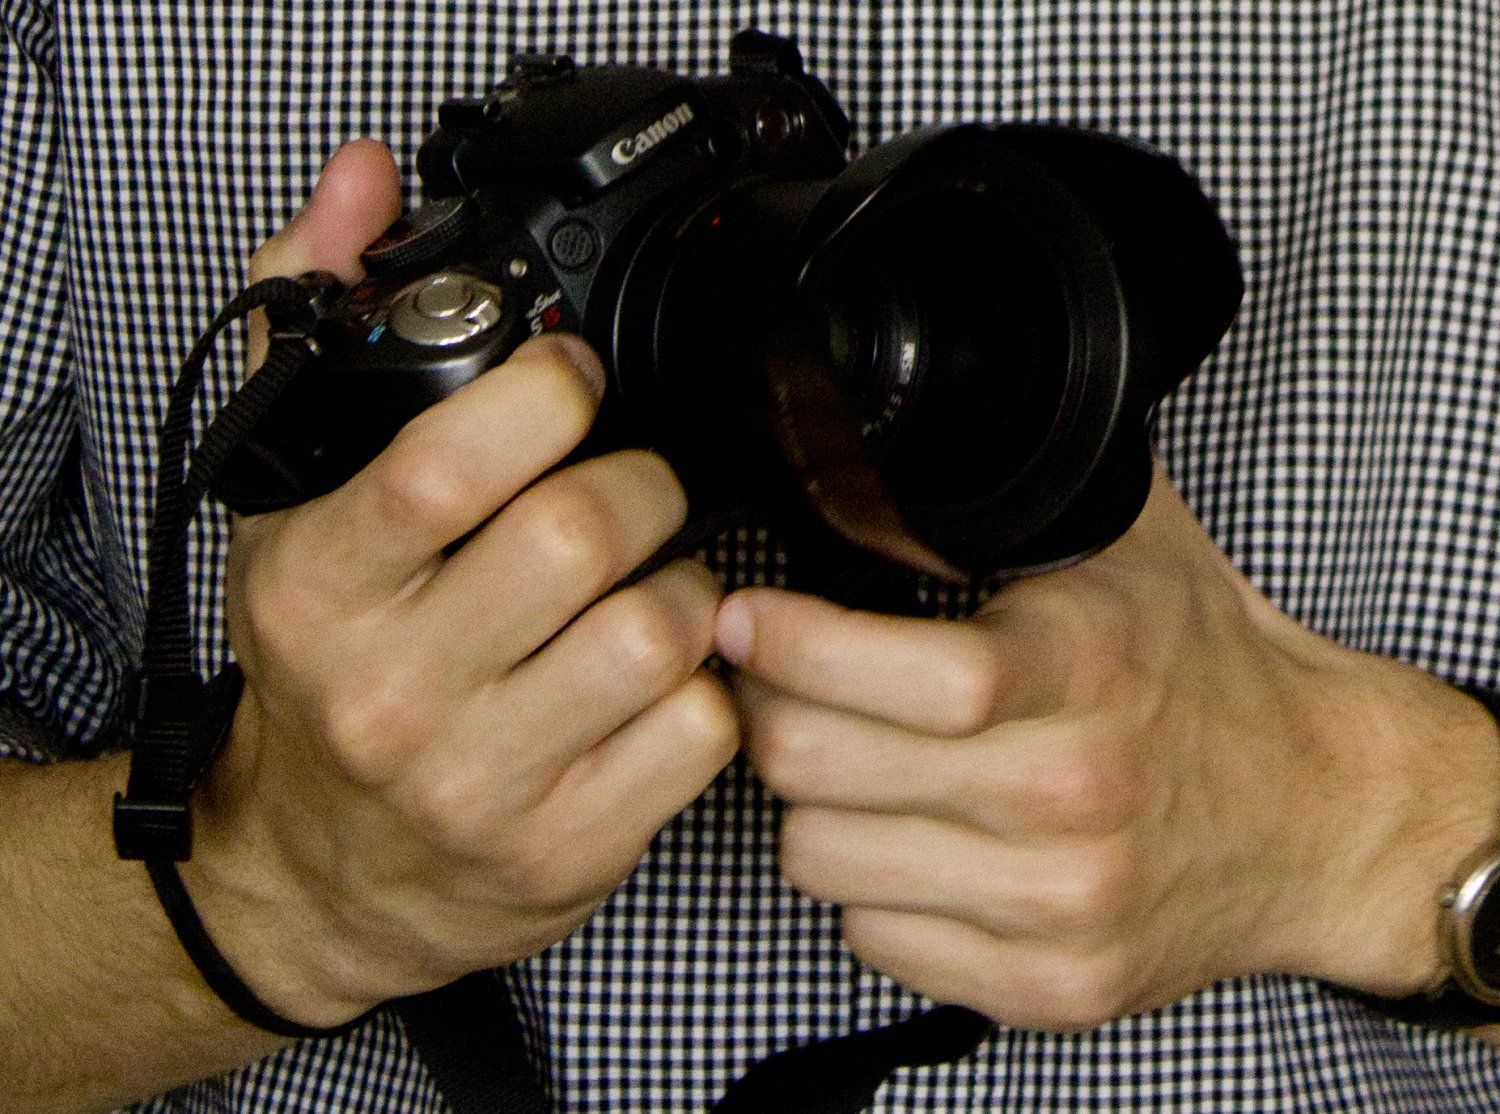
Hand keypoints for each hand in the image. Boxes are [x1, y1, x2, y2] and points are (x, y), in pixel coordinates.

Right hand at [183, 140, 737, 1026]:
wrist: (327, 874)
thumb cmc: (325, 678)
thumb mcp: (288, 509)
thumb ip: (313, 325)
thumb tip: (363, 183)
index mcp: (321, 590)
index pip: (447, 466)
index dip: (547, 394)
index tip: (573, 382)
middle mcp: (394, 692)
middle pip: (586, 536)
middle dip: (642, 484)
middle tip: (632, 489)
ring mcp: (485, 782)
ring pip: (662, 629)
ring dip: (684, 584)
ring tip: (645, 587)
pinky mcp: (569, 849)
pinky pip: (702, 728)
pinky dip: (707, 686)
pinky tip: (657, 681)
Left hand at [716, 463, 1499, 1029]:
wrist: (1319, 816)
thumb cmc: (1205, 672)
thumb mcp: (1121, 543)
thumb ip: (1000, 494)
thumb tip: (859, 460)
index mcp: (1080, 669)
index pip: (887, 670)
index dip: (784, 642)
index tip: (744, 620)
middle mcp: (1068, 795)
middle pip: (815, 769)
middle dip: (773, 714)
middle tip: (782, 688)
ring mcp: (1060, 903)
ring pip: (822, 858)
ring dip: (819, 806)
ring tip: (861, 769)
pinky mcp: (1054, 985)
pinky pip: (875, 939)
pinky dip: (873, 887)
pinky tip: (917, 844)